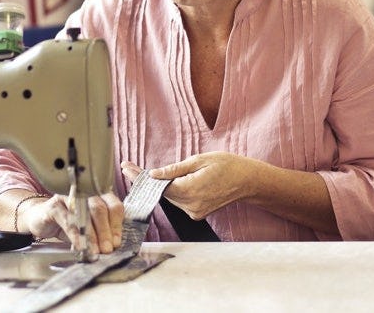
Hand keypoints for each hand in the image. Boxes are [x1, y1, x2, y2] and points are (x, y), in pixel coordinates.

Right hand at [20, 192, 123, 253]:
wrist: (41, 219)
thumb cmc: (68, 224)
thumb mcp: (88, 229)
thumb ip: (101, 234)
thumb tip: (112, 246)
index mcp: (99, 196)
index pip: (114, 206)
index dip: (116, 225)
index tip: (116, 243)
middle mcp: (86, 193)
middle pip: (100, 209)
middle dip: (105, 232)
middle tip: (106, 249)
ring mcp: (70, 196)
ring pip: (85, 213)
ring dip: (91, 235)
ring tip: (94, 251)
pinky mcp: (55, 205)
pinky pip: (67, 219)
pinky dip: (75, 235)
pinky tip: (79, 245)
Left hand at [122, 152, 257, 219]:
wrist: (247, 180)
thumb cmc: (226, 165)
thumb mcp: (198, 160)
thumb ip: (174, 170)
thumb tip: (153, 175)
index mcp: (190, 190)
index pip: (158, 185)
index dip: (140, 177)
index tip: (126, 168)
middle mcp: (191, 205)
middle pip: (162, 193)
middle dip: (148, 181)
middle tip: (131, 167)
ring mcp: (194, 212)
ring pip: (170, 197)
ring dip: (161, 186)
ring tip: (153, 173)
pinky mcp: (197, 213)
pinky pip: (179, 201)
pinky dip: (174, 191)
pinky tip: (172, 181)